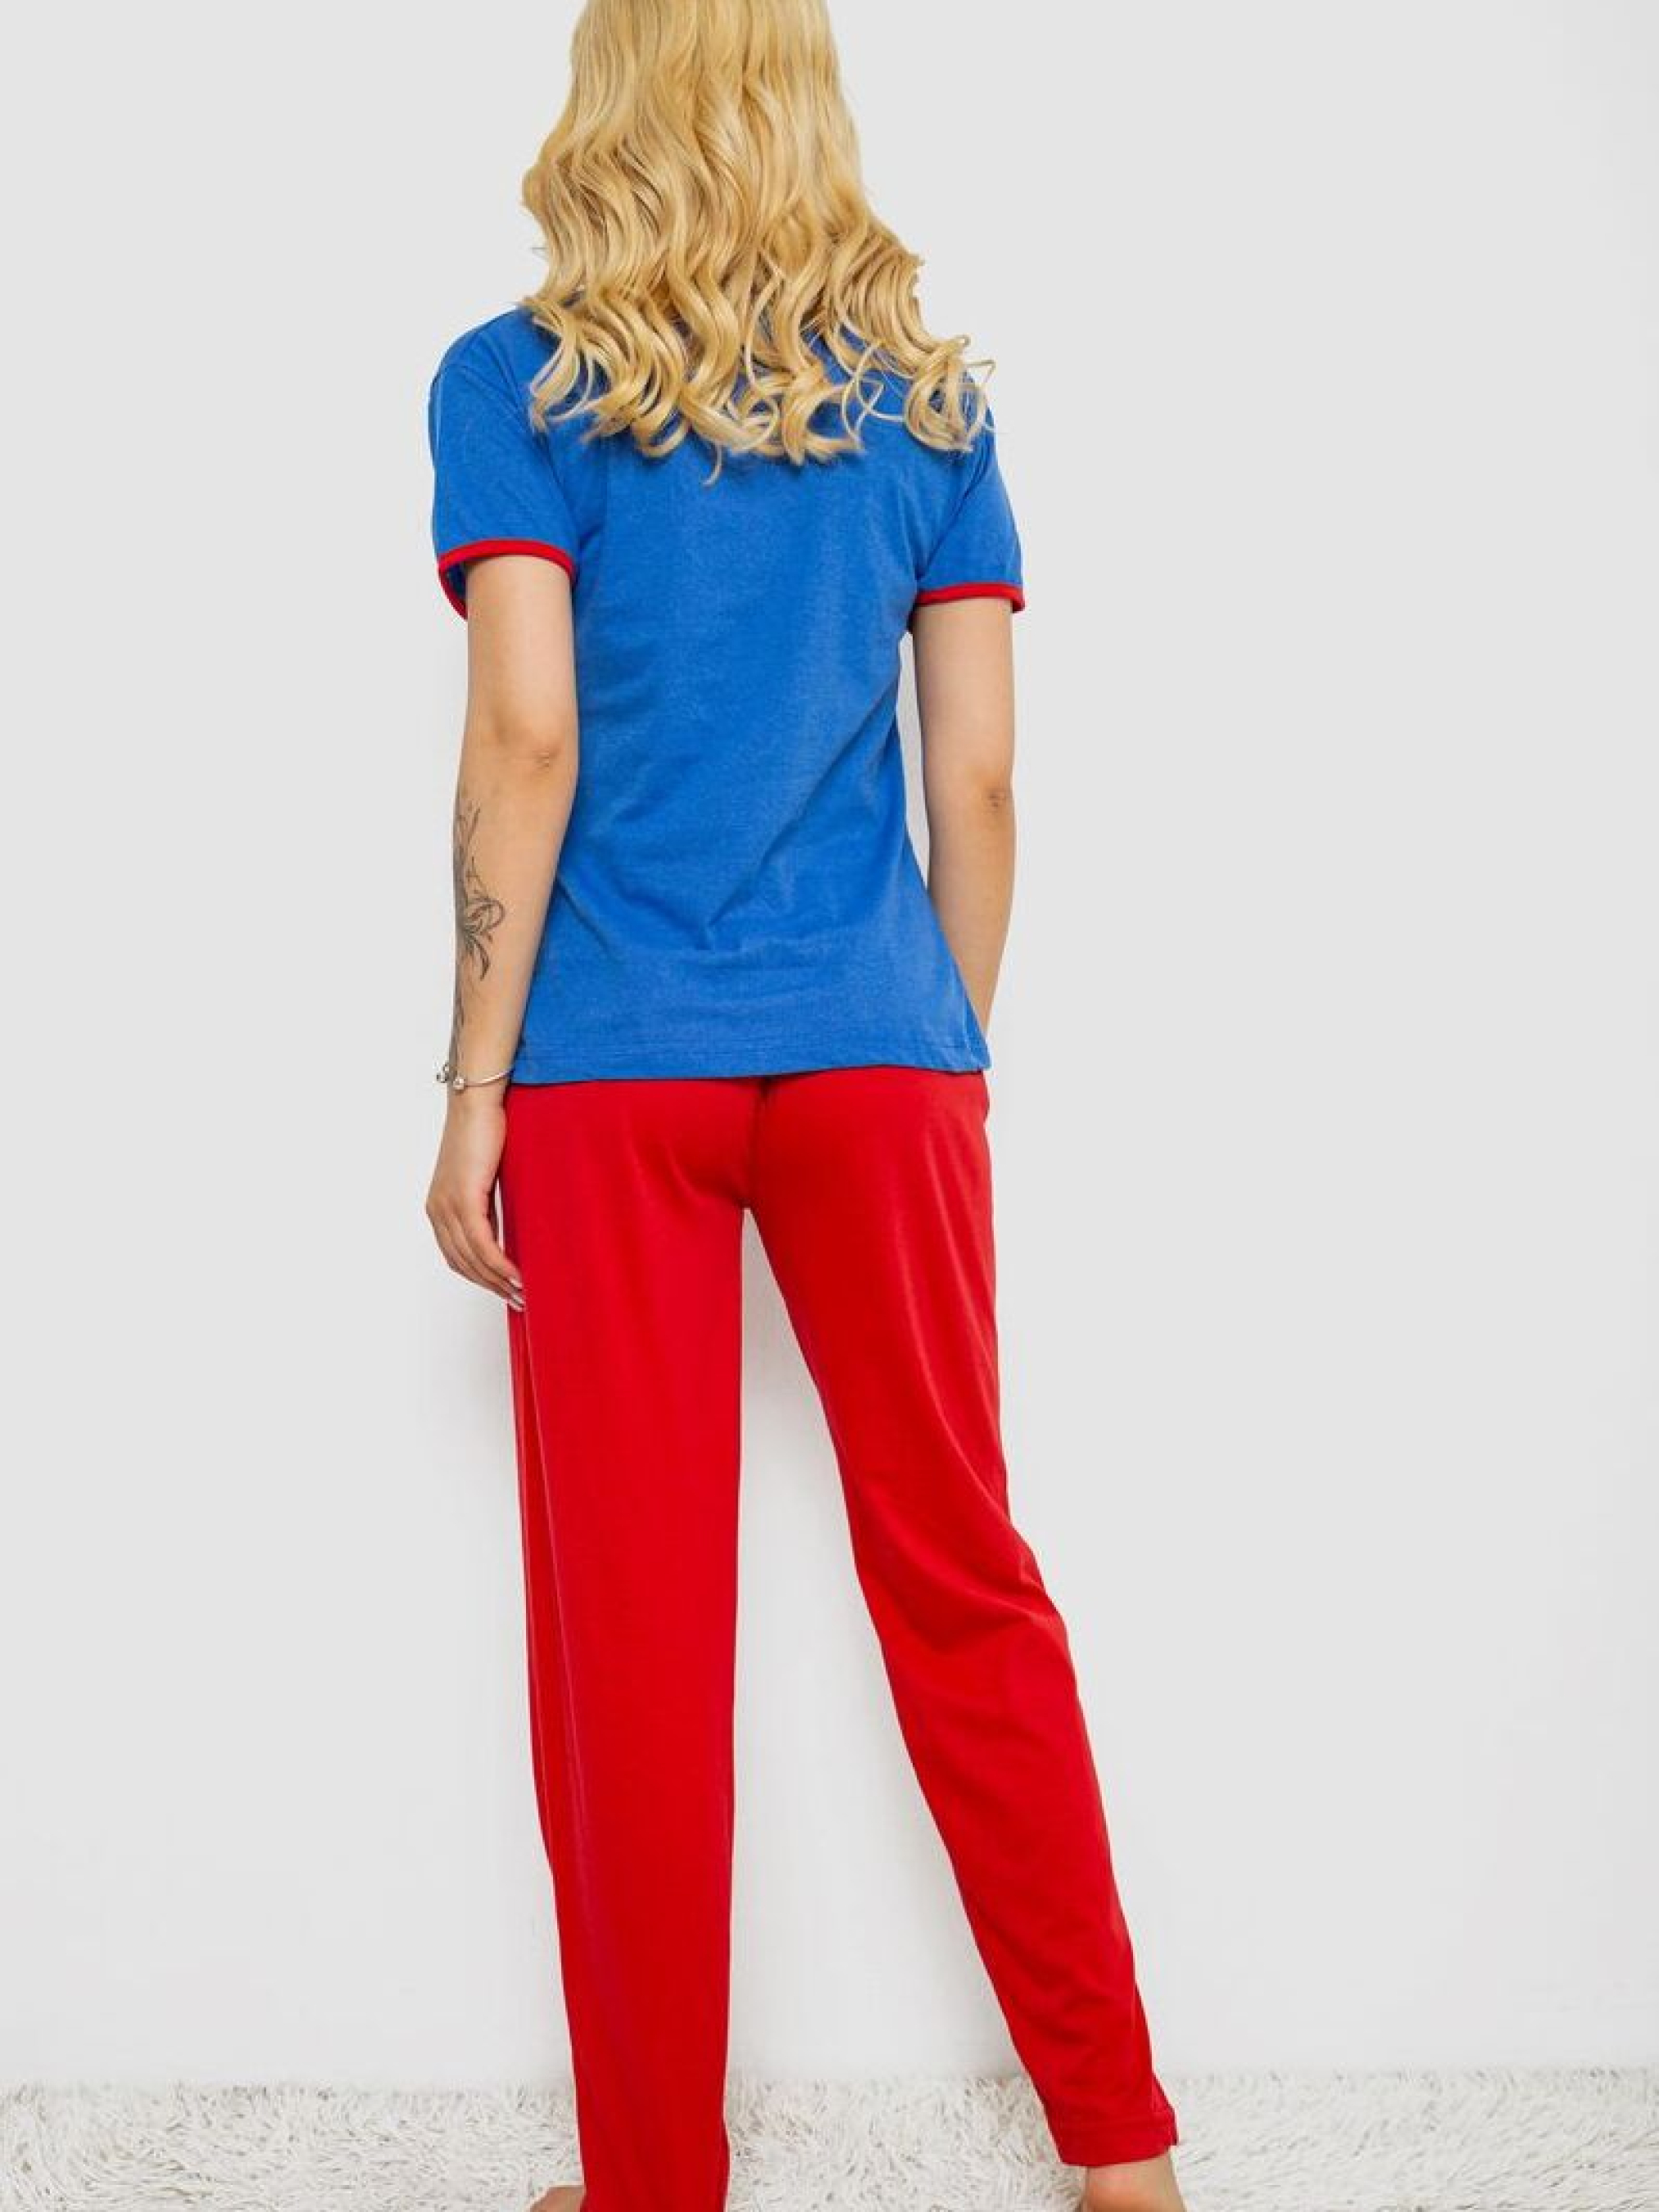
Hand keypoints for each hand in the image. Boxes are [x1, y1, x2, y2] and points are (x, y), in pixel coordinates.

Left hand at [425, 1093, 523, 1308]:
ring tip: (522, 1294)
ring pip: (472, 1259)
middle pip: (463, 1264)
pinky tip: (516, 1275)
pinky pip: (481, 1244)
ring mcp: (448, 1206)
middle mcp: (437, 1210)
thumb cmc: (484, 1131)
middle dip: (491, 1287)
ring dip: (497, 1281)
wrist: (477, 1102)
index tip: (504, 1290)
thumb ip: (486, 1204)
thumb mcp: (483, 1176)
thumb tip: (503, 1229)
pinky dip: (499, 1265)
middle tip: (519, 1301)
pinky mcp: (463, 1200)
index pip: (457, 1256)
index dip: (480, 1278)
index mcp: (439, 1207)